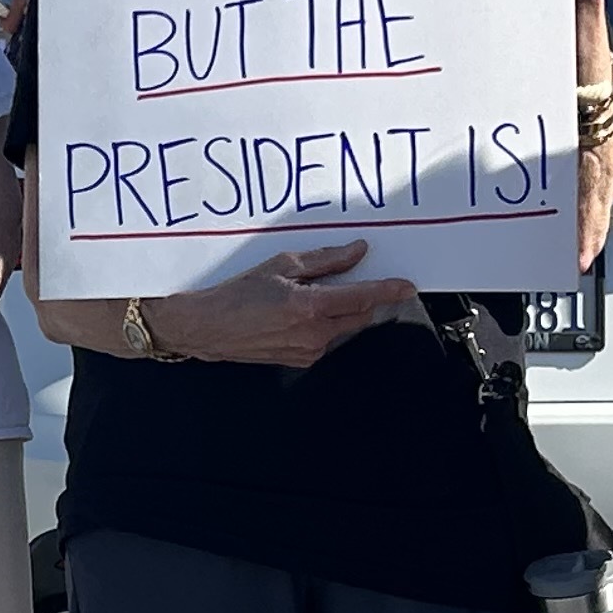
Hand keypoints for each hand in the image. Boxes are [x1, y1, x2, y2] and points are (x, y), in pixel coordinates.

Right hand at [156, 241, 417, 366]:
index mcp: (310, 307)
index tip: (406, 286)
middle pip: (359, 315)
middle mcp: (314, 334)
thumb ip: (324, 260)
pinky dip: (322, 323)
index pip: (363, 298)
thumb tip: (355, 252)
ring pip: (342, 327)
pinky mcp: (301, 360)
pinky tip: (297, 312)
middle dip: (362, 298)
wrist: (206, 327)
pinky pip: (325, 338)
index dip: (389, 291)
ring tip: (309, 295)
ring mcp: (308, 351)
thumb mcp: (281, 265)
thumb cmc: (235, 295)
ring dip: (339, 310)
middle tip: (350, 278)